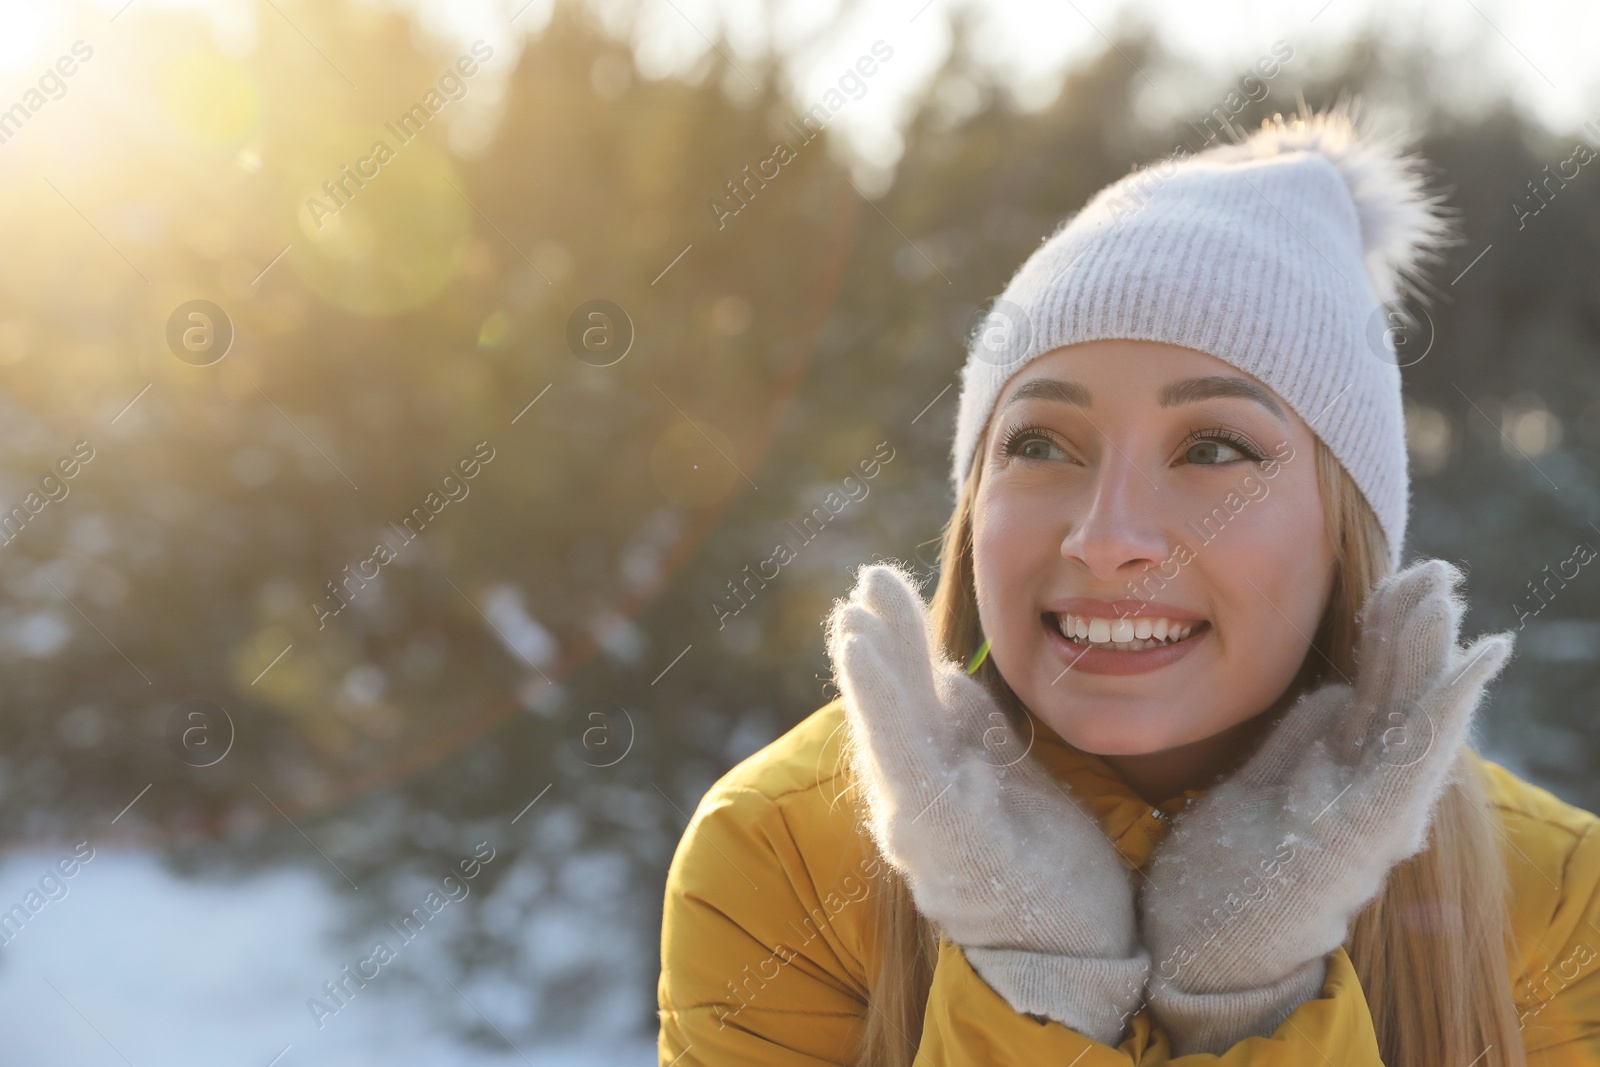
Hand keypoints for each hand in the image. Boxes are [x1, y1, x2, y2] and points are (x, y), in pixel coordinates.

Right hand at [825, 561, 1149, 1045]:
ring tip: (858, 627)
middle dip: (874, 651)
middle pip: (889, 713)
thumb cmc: (1039, 862)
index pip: (904, 701)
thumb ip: (970, 726)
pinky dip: (892, 716)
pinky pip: (919, 772)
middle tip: (862, 589)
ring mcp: (931, 826)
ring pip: (893, 739)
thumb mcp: (1004, 773)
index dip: (891, 645)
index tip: (875, 589)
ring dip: (873, 681)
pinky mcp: (957, 842)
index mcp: (932, 781)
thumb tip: (941, 672)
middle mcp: (917, 803)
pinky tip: (889, 680)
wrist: (1078, 944)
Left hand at [1138, 558, 1514, 1052]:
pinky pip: (1412, 765)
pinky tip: (1468, 668)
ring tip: (1451, 599)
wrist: (1192, 950)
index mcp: (1332, 774)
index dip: (1385, 633)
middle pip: (1397, 695)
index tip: (1394, 579)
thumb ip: (1292, 745)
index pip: (1370, 689)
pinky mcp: (1361, 834)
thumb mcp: (1253, 789)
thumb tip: (1326, 692)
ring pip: (1415, 721)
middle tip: (1436, 567)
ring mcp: (1367, 813)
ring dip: (1434, 656)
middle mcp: (1359, 791)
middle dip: (1417, 630)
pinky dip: (1445, 714)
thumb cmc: (1221, 877)